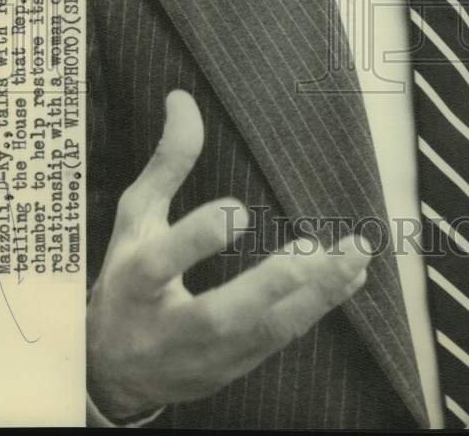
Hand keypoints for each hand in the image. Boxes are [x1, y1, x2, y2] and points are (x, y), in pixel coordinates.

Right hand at [86, 90, 369, 420]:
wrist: (114, 371)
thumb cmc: (128, 278)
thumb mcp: (137, 218)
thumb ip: (166, 161)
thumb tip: (182, 97)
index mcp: (137, 280)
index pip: (164, 261)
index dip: (198, 238)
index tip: (238, 211)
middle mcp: (169, 325)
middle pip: (220, 314)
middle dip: (270, 286)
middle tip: (314, 249)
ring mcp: (205, 356)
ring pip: (263, 333)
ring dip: (314, 295)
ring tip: (354, 255)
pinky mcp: (233, 368)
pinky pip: (281, 340)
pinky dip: (319, 308)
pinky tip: (351, 277)